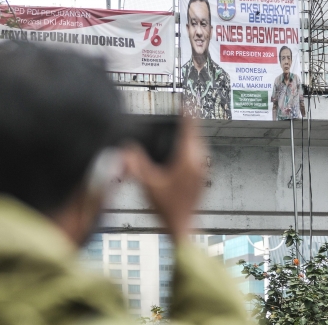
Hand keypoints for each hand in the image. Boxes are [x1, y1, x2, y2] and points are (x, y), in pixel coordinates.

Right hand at [123, 118, 206, 242]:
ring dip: (191, 134)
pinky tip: (183, 148)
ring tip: (184, 124)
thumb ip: (134, 164)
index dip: (187, 112)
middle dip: (189, 121)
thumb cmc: (168, 209)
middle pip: (196, 134)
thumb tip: (125, 149)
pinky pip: (199, 154)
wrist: (182, 227)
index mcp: (187, 160)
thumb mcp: (146, 184)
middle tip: (183, 109)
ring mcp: (203, 170)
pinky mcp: (203, 177)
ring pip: (199, 144)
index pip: (189, 128)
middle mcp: (199, 162)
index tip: (187, 100)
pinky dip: (191, 146)